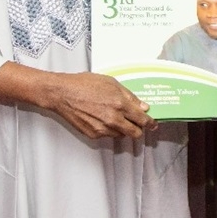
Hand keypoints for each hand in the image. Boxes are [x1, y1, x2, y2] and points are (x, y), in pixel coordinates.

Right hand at [38, 71, 156, 139]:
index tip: (153, 124)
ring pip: (121, 135)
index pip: (142, 120)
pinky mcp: (94, 135)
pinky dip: (109, 129)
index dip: (150, 123)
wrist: (63, 93)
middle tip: (138, 124)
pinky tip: (102, 118)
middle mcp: (113, 119)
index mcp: (120, 104)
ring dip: (123, 129)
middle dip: (139, 129)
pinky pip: (108, 135)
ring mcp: (103, 129)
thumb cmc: (84, 84)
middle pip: (135, 133)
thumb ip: (129, 96)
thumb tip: (143, 107)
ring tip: (115, 117)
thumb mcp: (111, 83)